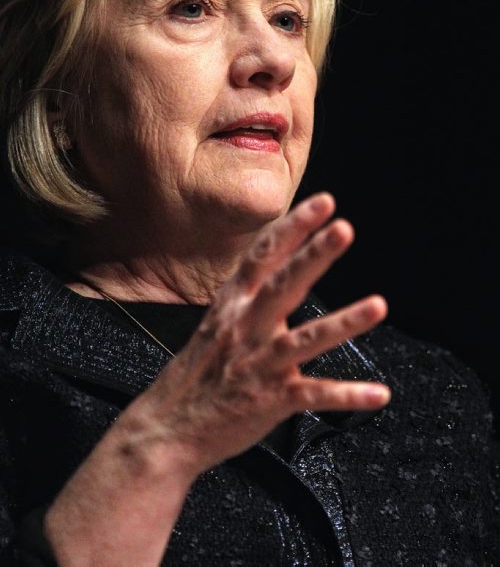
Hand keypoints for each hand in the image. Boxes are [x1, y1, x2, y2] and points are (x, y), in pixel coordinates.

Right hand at [130, 193, 389, 474]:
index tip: (322, 203)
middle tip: (343, 228)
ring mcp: (258, 364)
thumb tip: (286, 271)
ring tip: (378, 306)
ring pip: (304, 339)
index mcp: (232, 304)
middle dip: (313, 255)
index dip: (293, 226)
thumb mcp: (218, 323)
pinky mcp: (270, 401)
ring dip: (343, 322)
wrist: (167, 428)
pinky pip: (313, 395)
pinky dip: (346, 396)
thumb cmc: (198, 374)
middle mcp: (244, 328)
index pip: (263, 255)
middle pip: (283, 285)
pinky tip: (377, 394)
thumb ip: (253, 297)